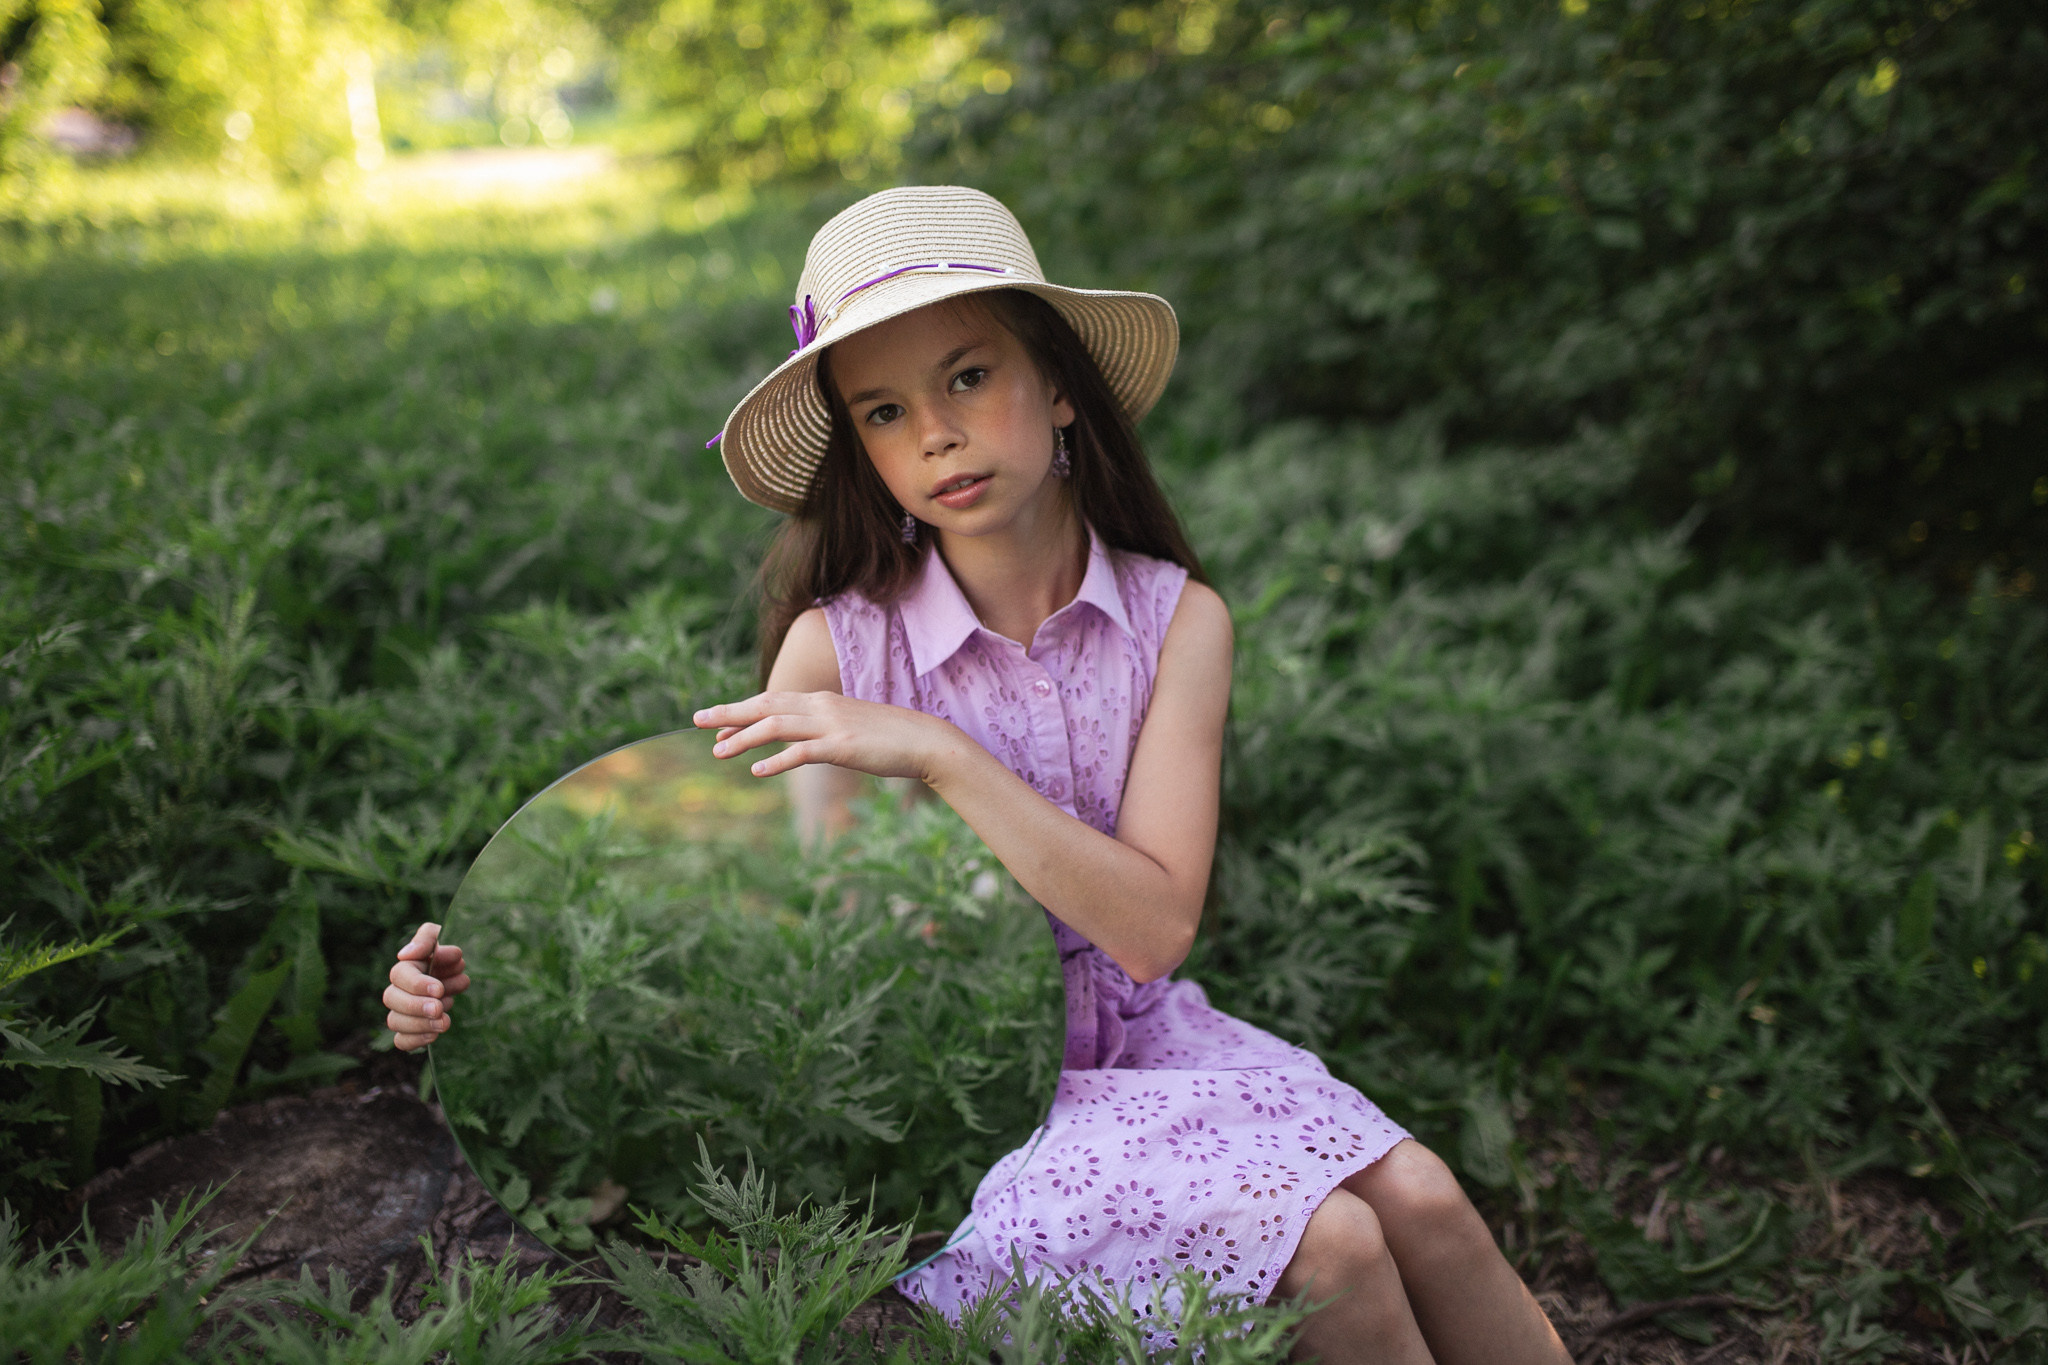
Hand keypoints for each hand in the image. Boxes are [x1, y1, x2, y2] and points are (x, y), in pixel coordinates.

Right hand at [383, 922, 469, 1051]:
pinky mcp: (412, 1028)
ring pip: (395, 1021)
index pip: (400, 975)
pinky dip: (415, 1040)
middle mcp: (400, 988)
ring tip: (445, 1022)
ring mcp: (404, 1010)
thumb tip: (404, 955)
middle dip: (416, 1006)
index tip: (438, 990)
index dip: (417, 984)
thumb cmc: (447, 951)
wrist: (459, 973)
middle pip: (392, 1000)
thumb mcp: (441, 935)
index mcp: (406, 966)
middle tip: (438, 1009)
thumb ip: (426, 939)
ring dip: (419, 1024)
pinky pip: (401, 1040)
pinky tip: (434, 1035)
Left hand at [693, 691, 959, 781]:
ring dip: (743, 738)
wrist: (926, 740)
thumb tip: (805, 741)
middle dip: (729, 713)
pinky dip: (776, 761)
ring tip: (717, 751)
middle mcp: (821, 707)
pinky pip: (801, 752)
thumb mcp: (850, 727)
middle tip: (697, 719)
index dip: (742, 711)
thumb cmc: (890, 738)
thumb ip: (825, 729)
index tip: (717, 723)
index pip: (773, 701)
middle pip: (765, 706)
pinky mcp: (841, 747)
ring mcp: (831, 725)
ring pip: (775, 726)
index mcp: (821, 701)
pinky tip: (756, 772)